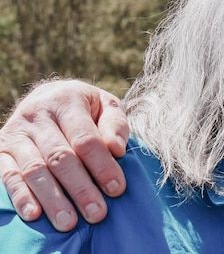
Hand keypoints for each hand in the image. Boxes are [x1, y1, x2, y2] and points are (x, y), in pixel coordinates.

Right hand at [0, 80, 129, 230]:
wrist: (47, 95)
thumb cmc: (84, 107)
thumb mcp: (105, 105)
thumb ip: (115, 124)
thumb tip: (117, 149)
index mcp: (67, 101)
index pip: (85, 138)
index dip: (102, 165)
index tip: (117, 189)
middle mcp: (38, 115)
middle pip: (60, 157)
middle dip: (80, 188)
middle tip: (96, 213)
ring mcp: (17, 133)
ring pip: (35, 169)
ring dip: (52, 198)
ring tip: (68, 222)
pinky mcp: (1, 150)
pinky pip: (8, 175)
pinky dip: (21, 196)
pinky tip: (34, 214)